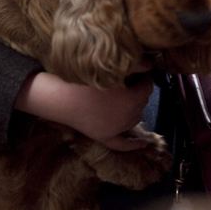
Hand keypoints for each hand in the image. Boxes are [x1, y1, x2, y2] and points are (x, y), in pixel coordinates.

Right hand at [15, 71, 153, 150]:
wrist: (62, 98)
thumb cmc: (85, 80)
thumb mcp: (111, 71)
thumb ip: (133, 68)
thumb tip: (148, 65)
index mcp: (132, 100)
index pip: (147, 87)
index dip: (143, 77)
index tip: (137, 70)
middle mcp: (128, 117)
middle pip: (142, 103)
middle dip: (138, 92)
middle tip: (127, 81)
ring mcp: (117, 129)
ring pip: (135, 119)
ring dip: (134, 109)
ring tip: (124, 97)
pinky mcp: (104, 137)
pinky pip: (123, 144)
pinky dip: (134, 144)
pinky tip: (144, 143)